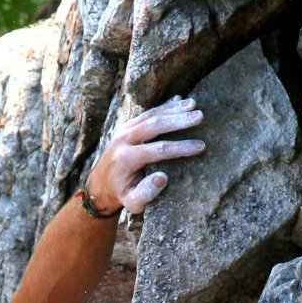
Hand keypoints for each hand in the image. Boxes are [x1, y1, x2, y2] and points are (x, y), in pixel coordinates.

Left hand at [86, 95, 204, 216]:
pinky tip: (179, 100)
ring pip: (152, 114)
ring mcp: (124, 129)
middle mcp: (124, 140)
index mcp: (127, 159)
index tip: (200, 146)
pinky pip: (148, 112)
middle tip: (200, 116)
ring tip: (194, 104)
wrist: (101, 184)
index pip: (159, 149)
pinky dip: (164, 106)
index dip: (181, 147)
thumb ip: (146, 193)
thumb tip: (163, 178)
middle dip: (179, 120)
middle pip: (155, 125)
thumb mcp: (132, 202)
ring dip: (174, 109)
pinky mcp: (127, 125)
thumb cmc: (122, 195)